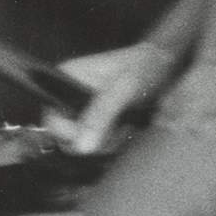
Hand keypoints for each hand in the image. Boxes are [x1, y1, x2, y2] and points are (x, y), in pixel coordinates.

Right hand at [44, 43, 178, 153]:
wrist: (164, 67)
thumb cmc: (143, 69)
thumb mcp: (123, 90)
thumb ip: (101, 115)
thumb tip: (81, 148)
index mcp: (65, 79)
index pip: (51, 119)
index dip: (67, 133)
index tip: (91, 137)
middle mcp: (68, 95)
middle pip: (65, 137)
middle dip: (92, 139)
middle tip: (116, 129)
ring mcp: (83, 110)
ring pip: (82, 144)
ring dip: (106, 142)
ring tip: (126, 126)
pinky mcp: (96, 122)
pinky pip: (96, 144)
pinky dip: (112, 143)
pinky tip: (126, 130)